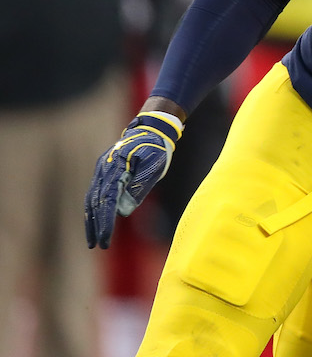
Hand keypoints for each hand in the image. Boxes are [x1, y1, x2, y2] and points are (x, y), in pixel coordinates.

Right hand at [84, 112, 182, 248]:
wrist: (151, 129)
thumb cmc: (156, 148)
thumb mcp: (154, 167)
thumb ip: (139, 188)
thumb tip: (123, 211)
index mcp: (117, 167)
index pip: (108, 200)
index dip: (106, 221)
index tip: (105, 239)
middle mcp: (104, 169)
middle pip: (95, 202)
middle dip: (96, 225)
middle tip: (98, 245)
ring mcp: (101, 170)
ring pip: (91, 199)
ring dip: (91, 220)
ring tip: (93, 241)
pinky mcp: (103, 172)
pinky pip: (94, 194)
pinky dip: (93, 210)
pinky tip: (94, 223)